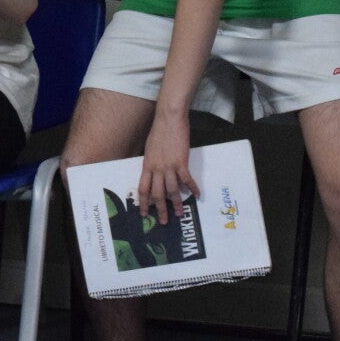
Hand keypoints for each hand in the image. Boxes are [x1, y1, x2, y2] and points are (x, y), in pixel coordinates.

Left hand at [138, 109, 199, 225]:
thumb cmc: (159, 132)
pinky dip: (192, 188)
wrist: (169, 119)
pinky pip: (186, 179)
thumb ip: (152, 162)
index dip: (142, 203)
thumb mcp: (150, 149)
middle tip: (163, 222)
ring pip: (171, 190)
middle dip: (160, 209)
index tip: (143, 214)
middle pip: (157, 194)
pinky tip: (196, 195)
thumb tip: (153, 172)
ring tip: (180, 214)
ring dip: (176, 204)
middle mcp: (156, 168)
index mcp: (147, 165)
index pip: (142, 188)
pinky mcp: (181, 162)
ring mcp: (169, 166)